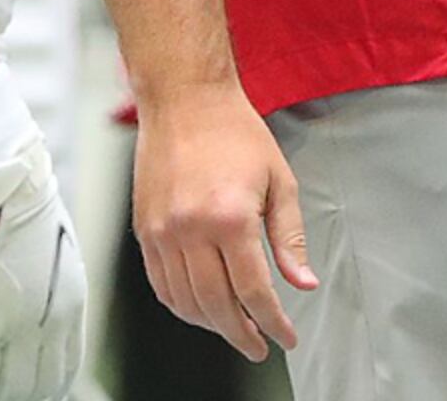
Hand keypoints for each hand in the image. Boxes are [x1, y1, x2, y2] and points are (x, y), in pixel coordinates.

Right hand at [0, 70, 84, 400]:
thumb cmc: (24, 199)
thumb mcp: (57, 243)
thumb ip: (54, 280)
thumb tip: (45, 300)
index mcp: (72, 296)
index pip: (67, 358)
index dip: (54, 379)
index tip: (46, 391)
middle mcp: (51, 316)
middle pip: (43, 375)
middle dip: (30, 391)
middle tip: (19, 400)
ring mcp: (17, 321)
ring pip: (14, 379)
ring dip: (5, 393)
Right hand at [132, 80, 316, 362]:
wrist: (185, 100)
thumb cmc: (235, 132)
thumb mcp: (279, 180)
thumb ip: (289, 237)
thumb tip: (302, 283)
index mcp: (231, 218)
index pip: (254, 291)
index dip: (273, 323)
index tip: (286, 338)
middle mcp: (191, 230)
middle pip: (217, 306)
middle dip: (242, 334)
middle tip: (260, 346)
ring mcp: (163, 233)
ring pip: (185, 302)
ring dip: (212, 325)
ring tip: (235, 329)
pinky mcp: (145, 230)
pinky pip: (160, 284)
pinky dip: (181, 306)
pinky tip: (201, 309)